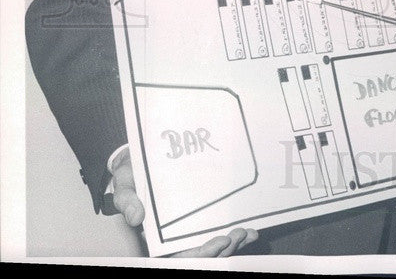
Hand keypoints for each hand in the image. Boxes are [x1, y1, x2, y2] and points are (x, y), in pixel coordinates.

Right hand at [109, 148, 258, 255]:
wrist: (140, 162)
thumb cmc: (132, 175)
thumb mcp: (125, 184)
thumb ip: (127, 200)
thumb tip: (137, 217)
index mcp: (156, 236)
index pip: (179, 254)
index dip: (201, 253)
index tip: (220, 242)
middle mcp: (174, 236)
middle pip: (201, 253)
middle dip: (222, 249)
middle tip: (239, 235)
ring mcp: (190, 228)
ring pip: (212, 246)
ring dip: (232, 244)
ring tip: (246, 233)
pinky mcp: (202, 218)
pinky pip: (219, 231)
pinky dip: (235, 236)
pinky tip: (250, 232)